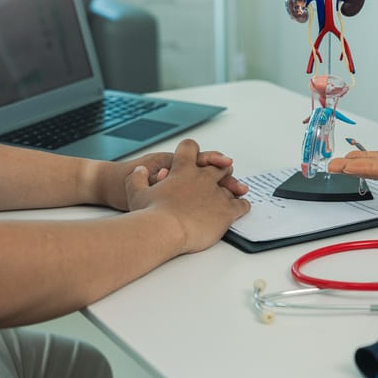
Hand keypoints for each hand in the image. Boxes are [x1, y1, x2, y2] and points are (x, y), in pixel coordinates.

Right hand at [124, 139, 250, 252]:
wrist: (164, 230)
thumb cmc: (150, 214)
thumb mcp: (136, 192)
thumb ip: (136, 178)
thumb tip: (139, 171)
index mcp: (182, 169)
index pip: (189, 147)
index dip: (190, 150)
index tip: (193, 158)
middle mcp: (202, 177)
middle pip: (217, 167)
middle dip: (218, 171)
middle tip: (218, 178)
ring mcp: (217, 193)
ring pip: (230, 186)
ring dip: (231, 189)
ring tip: (229, 195)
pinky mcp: (227, 211)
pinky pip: (241, 205)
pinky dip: (242, 205)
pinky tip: (240, 208)